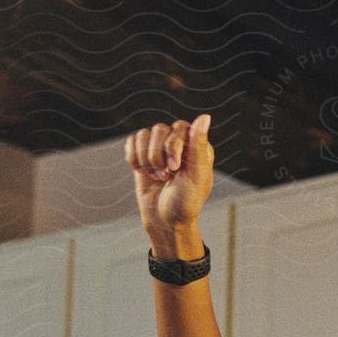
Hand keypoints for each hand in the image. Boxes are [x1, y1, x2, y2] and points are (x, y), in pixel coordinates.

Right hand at [125, 115, 213, 244]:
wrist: (165, 221)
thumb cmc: (185, 202)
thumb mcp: (196, 176)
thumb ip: (198, 145)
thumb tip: (205, 116)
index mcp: (196, 147)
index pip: (180, 127)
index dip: (173, 145)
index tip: (174, 168)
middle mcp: (179, 143)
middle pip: (159, 129)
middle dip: (157, 155)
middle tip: (164, 176)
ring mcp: (160, 148)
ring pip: (144, 134)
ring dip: (146, 159)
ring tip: (156, 176)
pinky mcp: (143, 155)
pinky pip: (132, 141)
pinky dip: (133, 157)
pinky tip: (141, 171)